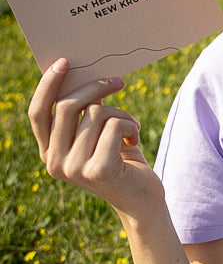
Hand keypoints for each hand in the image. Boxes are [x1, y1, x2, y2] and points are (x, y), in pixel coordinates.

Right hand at [28, 58, 164, 217]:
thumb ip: (84, 113)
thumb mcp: (97, 135)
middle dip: (97, 87)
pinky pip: (114, 125)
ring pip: (97, 113)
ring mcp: (74, 168)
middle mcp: (54, 162)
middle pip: (68, 106)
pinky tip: (134, 140)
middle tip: (119, 82)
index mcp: (49, 152)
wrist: (143, 200)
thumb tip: (82, 76)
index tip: (64, 62)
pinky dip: (130, 125)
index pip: (38, 113)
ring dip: (122, 114)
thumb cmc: (121, 160)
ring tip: (131, 128)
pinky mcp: (98, 169)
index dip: (48, 85)